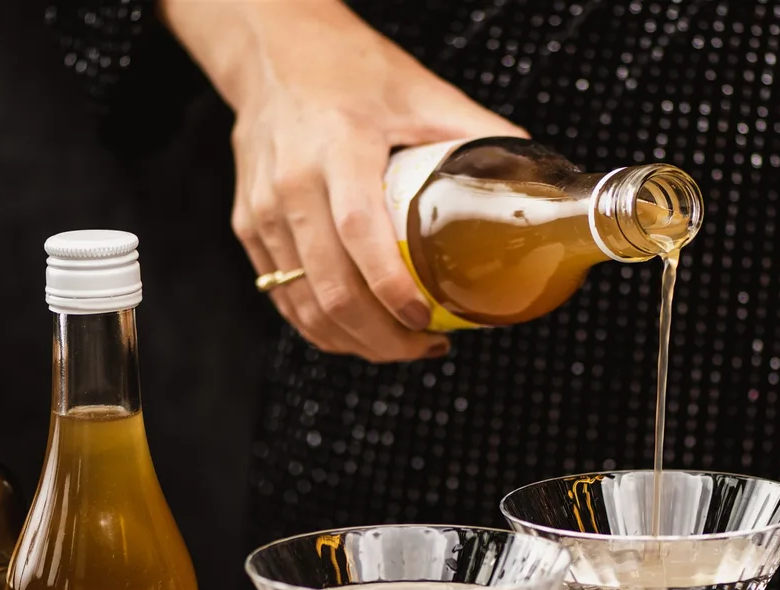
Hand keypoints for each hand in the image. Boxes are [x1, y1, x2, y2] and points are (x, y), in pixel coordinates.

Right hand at [161, 0, 524, 360]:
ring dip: (355, 342)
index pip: (359, 234)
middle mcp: (291, 184)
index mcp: (336, 148)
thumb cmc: (346, 70)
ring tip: (399, 348)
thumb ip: (475, 133)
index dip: (392, 288)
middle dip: (381, 337)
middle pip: (331, 289)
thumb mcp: (418, 91)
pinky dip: (322, 329)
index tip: (424, 319)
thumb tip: (531, 175)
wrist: (272, 51)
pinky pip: (285, 297)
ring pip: (305, 304)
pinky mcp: (249, 229)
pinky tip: (359, 336)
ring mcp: (263, 212)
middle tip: (424, 346)